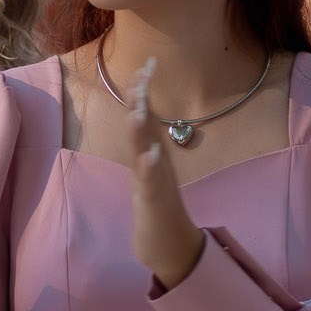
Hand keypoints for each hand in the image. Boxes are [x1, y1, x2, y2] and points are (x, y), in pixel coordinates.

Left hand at [127, 60, 204, 288]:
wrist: (171, 247)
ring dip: (143, 130)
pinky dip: (151, 168)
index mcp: (151, 155)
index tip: (145, 63)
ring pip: (147, 151)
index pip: (143, 118)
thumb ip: (145, 148)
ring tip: (139, 108)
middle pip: (146, 127)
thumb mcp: (146, 173)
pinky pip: (152, 183)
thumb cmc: (157, 208)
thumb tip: (141, 120)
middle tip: (144, 70)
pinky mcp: (154, 203)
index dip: (142, 91)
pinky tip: (151, 154)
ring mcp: (156, 183)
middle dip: (143, 99)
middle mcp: (156, 164)